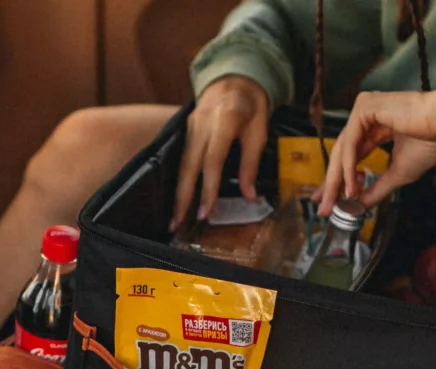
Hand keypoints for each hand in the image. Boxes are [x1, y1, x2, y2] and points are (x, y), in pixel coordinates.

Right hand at [171, 76, 268, 230]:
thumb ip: (251, 163)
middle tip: (177, 224)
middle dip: (182, 197)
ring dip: (178, 192)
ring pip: (181, 164)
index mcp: (223, 120)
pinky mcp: (188, 130)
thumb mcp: (260, 130)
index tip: (205, 212)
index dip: (207, 188)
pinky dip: (180, 180)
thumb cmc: (252, 104)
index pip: (212, 160)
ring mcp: (191, 126)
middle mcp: (202, 124)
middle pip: (188, 166)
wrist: (236, 76)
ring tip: (175, 218)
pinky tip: (180, 198)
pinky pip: (182, 159)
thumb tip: (250, 195)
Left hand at [318, 87, 435, 213]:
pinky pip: (350, 141)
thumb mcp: (398, 173)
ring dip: (337, 177)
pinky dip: (347, 165)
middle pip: (342, 153)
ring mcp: (364, 109)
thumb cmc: (432, 142)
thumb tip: (358, 206)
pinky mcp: (365, 107)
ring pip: (343, 148)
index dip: (339, 179)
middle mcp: (367, 116)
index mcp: (376, 127)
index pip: (350, 155)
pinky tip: (349, 184)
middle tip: (322, 205)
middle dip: (331, 182)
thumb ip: (376, 188)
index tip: (329, 201)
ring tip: (334, 200)